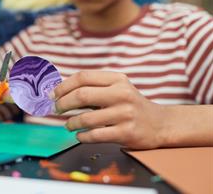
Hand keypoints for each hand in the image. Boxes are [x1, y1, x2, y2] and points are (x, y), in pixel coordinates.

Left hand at [52, 71, 167, 149]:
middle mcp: (122, 94)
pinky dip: (82, 136)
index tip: (53, 94)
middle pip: (81, 95)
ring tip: (68, 125)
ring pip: (86, 118)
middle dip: (63, 103)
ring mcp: (125, 114)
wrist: (159, 124)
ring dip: (71, 123)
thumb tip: (60, 92)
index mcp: (117, 79)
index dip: (63, 85)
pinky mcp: (126, 133)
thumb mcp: (117, 88)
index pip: (83, 77)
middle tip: (56, 109)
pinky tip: (80, 135)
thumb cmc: (130, 105)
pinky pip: (95, 135)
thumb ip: (93, 88)